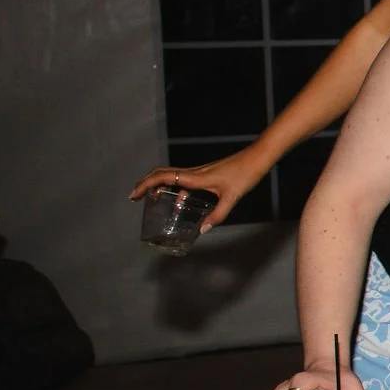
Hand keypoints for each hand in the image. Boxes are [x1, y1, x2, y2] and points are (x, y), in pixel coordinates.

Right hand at [130, 150, 265, 232]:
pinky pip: (184, 180)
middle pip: (161, 173)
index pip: (162, 177)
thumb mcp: (231, 198)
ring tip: (152, 199)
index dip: (145, 185)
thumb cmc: (245, 174)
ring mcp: (199, 172)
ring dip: (158, 185)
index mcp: (195, 177)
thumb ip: (217, 215)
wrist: (256, 158)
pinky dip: (176, 189)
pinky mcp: (206, 174)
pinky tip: (181, 201)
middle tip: (135, 197)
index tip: (133, 195)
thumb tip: (202, 230)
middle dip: (145, 184)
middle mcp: (194, 172)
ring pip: (171, 175)